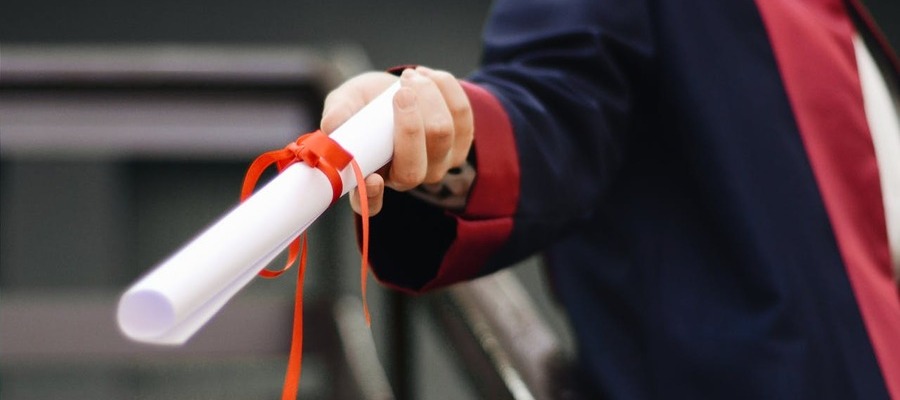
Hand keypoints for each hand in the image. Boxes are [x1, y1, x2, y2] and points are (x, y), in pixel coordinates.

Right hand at [320, 67, 473, 214]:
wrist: (397, 88)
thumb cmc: (365, 103)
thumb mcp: (345, 102)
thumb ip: (338, 113)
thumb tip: (332, 126)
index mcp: (371, 178)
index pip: (371, 204)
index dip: (372, 196)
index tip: (372, 179)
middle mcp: (406, 178)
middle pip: (414, 167)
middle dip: (410, 124)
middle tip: (400, 91)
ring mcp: (437, 164)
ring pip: (442, 134)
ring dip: (428, 96)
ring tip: (409, 77)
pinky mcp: (461, 143)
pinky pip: (462, 114)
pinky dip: (445, 88)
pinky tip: (427, 76)